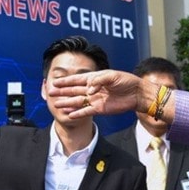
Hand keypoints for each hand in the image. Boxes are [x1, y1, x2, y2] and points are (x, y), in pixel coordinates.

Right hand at [47, 70, 166, 120]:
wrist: (137, 93)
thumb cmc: (126, 81)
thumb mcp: (112, 76)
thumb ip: (98, 80)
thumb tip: (88, 90)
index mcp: (94, 79)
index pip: (77, 80)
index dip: (66, 81)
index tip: (54, 82)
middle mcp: (93, 89)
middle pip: (74, 91)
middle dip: (63, 91)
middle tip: (51, 93)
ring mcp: (95, 99)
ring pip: (78, 101)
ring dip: (67, 102)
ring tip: (56, 104)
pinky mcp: (100, 109)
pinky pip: (86, 111)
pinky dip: (78, 113)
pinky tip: (68, 114)